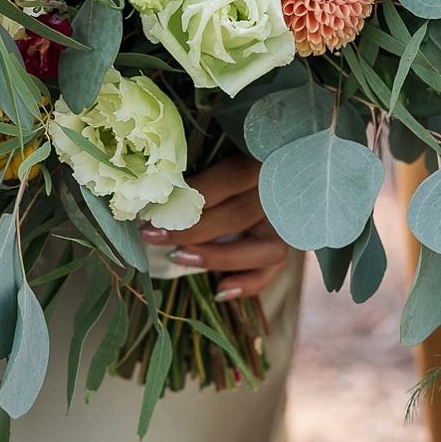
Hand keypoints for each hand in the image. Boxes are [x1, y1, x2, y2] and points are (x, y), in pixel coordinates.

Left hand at [141, 154, 289, 300]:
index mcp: (267, 162)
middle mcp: (282, 195)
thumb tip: (160, 190)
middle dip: (190, 229)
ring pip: (260, 248)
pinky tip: (218, 290)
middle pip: (238, 216)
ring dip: (215, 256)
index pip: (229, 179)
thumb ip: (204, 169)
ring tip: (177, 257)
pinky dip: (247, 284)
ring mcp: (287, 223)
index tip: (154, 209)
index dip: (192, 196)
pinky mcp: (286, 244)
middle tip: (152, 234)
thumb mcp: (226, 152)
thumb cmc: (240, 157)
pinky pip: (272, 270)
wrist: (288, 167)